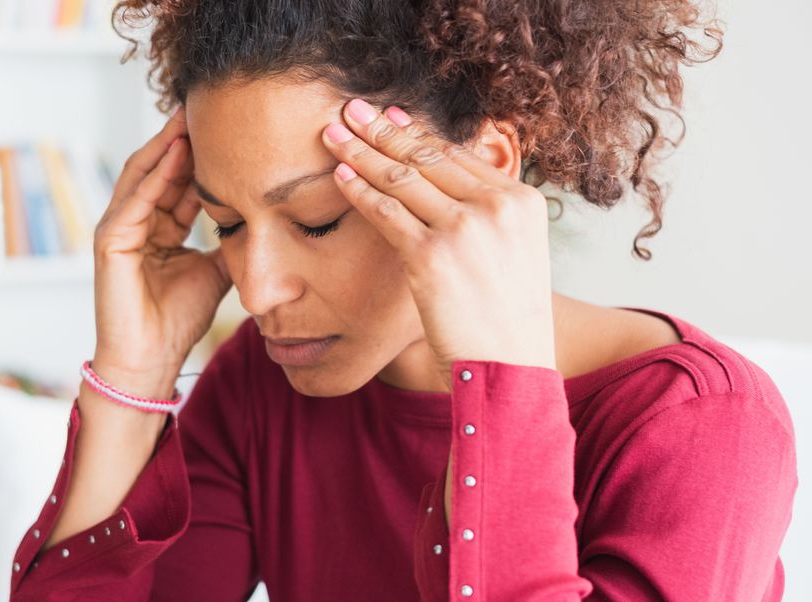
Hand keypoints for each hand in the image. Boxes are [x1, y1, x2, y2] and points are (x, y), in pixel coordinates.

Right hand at [91, 106, 232, 384]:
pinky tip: (175, 151)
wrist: (151, 360)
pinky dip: (155, 175)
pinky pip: (135, 200)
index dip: (202, 155)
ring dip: (166, 145)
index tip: (229, 128)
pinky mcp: (110, 242)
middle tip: (207, 105)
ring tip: (190, 116)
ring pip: (143, 175)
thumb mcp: (216, 270)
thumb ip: (230, 242)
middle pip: (159, 168)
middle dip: (182, 137)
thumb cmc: (178, 320)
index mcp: (159, 228)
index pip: (179, 180)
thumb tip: (260, 218)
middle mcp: (136, 222)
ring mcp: (119, 229)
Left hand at [321, 99, 557, 529]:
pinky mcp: (432, 254)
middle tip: (351, 109)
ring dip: (362, 151)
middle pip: (427, 156)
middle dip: (382, 129)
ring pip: (401, 178)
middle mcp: (496, 206)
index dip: (417, 132)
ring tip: (334, 133)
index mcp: (521, 200)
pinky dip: (359, 191)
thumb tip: (448, 188)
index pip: (458, 154)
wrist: (509, 368)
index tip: (390, 116)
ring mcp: (464, 228)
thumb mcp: (514, 255)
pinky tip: (340, 176)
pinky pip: (386, 212)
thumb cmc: (506, 319)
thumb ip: (489, 217)